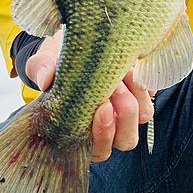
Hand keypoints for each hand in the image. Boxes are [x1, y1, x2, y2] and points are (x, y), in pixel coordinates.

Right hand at [26, 40, 154, 162]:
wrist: (73, 42)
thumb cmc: (56, 61)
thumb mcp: (45, 60)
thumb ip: (41, 68)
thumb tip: (44, 79)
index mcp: (83, 130)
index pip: (99, 150)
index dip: (103, 133)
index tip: (101, 106)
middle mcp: (109, 125)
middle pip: (126, 139)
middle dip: (123, 114)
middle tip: (113, 87)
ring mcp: (127, 107)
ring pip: (142, 116)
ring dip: (136, 95)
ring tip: (121, 71)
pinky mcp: (140, 88)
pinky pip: (151, 93)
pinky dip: (144, 81)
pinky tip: (130, 64)